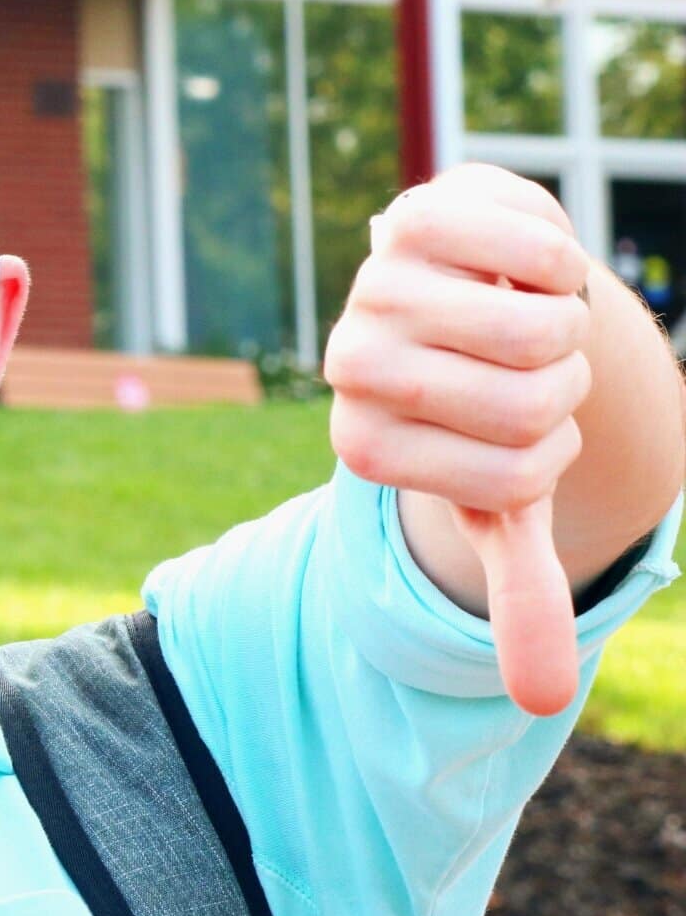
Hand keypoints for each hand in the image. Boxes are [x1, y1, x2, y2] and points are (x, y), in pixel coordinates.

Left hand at [325, 165, 593, 715]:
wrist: (474, 293)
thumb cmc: (488, 406)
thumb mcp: (501, 498)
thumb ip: (514, 590)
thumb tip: (541, 700)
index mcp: (362, 444)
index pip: (511, 480)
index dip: (545, 457)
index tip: (511, 434)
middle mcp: (349, 364)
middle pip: (529, 404)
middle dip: (561, 393)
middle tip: (524, 374)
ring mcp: (375, 284)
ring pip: (538, 330)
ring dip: (566, 331)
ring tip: (523, 324)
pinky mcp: (418, 215)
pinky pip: (537, 247)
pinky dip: (563, 262)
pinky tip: (524, 267)